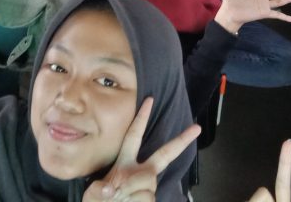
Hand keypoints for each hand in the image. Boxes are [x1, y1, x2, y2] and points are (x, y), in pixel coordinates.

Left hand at [82, 98, 200, 201]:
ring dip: (131, 194)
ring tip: (120, 200)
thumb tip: (110, 189)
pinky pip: (147, 198)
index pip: (134, 136)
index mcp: (125, 163)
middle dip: (180, 140)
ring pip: (147, 183)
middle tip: (196, 127)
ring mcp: (148, 186)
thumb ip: (101, 189)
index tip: (149, 99)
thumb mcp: (95, 193)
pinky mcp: (152, 199)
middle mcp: (141, 171)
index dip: (141, 118)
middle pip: (164, 154)